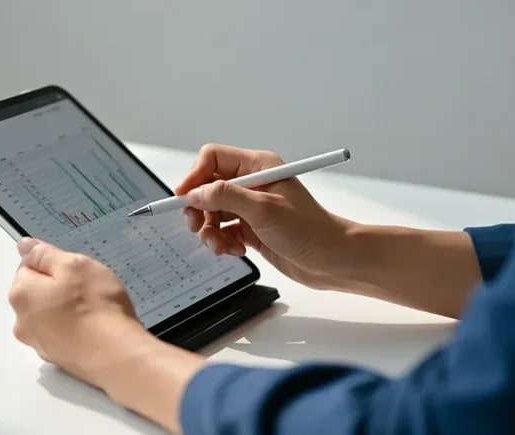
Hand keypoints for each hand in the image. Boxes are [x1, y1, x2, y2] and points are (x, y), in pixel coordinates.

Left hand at [7, 237, 152, 386]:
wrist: (116, 355)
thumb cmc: (96, 308)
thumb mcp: (75, 265)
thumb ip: (45, 254)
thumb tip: (25, 246)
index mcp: (21, 294)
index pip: (29, 266)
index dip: (55, 265)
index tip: (75, 271)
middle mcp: (22, 322)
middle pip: (38, 292)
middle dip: (60, 288)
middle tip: (88, 289)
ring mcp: (39, 343)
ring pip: (51, 314)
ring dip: (68, 309)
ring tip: (95, 310)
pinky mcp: (57, 358)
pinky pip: (63, 334)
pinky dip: (76, 329)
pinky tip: (96, 328)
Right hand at [175, 143, 358, 288]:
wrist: (331, 260)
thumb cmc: (310, 230)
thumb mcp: (264, 210)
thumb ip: (226, 197)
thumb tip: (196, 193)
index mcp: (258, 167)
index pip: (213, 159)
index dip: (194, 177)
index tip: (183, 197)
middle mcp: (252, 183)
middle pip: (207, 187)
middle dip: (198, 208)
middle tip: (196, 226)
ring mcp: (251, 206)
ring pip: (211, 212)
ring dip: (209, 231)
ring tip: (221, 246)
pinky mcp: (251, 228)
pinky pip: (222, 231)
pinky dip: (222, 242)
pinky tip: (236, 250)